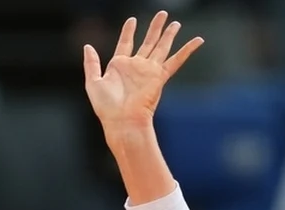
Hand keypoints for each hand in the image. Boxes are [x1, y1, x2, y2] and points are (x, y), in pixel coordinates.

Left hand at [82, 12, 203, 133]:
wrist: (122, 121)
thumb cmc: (106, 107)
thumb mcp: (93, 82)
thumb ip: (91, 63)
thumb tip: (87, 46)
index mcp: (119, 66)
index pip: (126, 43)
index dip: (129, 31)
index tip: (132, 20)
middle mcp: (136, 66)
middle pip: (148, 42)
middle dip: (155, 28)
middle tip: (162, 14)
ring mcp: (149, 71)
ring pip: (161, 47)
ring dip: (168, 34)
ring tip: (175, 23)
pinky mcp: (160, 77)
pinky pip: (176, 60)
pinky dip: (187, 50)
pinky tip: (198, 40)